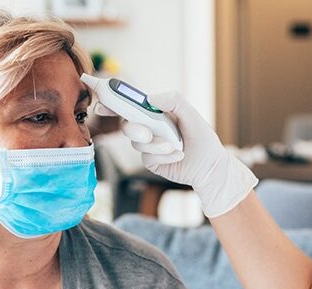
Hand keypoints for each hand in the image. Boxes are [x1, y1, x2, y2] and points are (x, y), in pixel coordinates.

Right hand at [95, 92, 258, 216]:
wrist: (210, 166)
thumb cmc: (202, 138)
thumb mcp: (191, 115)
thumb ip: (173, 101)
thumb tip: (150, 98)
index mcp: (155, 111)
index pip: (130, 103)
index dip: (112, 100)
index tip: (101, 99)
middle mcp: (148, 126)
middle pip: (126, 123)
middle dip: (134, 128)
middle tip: (147, 133)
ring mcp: (147, 144)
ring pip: (137, 142)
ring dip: (156, 145)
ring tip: (175, 146)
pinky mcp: (150, 160)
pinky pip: (146, 156)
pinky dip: (163, 155)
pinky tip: (177, 155)